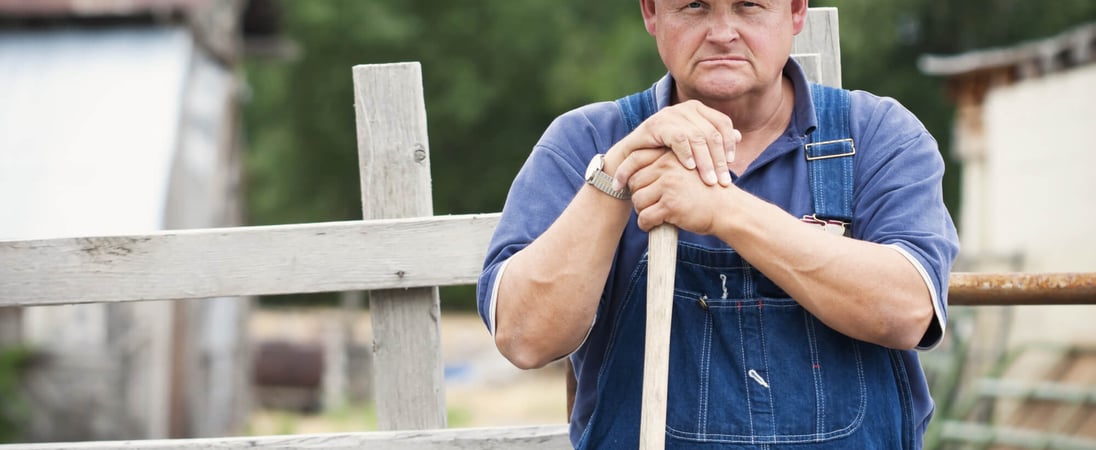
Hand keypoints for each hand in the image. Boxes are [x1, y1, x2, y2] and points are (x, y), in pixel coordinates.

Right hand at [608, 99, 741, 189]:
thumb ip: (713, 141)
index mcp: (698, 109)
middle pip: (712, 132)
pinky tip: (690, 169)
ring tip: (709, 181)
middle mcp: (686, 108)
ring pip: (697, 137)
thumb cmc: (664, 154)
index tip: (732, 164)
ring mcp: (670, 114)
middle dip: (719, 159)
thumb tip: (740, 136)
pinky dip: (686, 154)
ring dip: (705, 162)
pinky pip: (678, 138)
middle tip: (723, 181)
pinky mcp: (656, 125)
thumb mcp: (692, 148)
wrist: (631, 159)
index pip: (722, 123)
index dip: (730, 143)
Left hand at [627, 150, 734, 234]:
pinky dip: (646, 224)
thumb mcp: (687, 170)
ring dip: (642, 211)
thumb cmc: (706, 191)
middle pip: (634, 182)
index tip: (617, 185)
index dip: (622, 172)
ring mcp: (669, 186)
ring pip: (638, 200)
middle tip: (649, 205)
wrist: (727, 209)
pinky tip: (654, 225)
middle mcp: (668, 167)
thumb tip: (635, 172)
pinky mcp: (670, 205)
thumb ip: (665, 167)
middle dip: (638, 196)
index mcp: (671, 156)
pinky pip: (645, 217)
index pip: (635, 158)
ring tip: (654, 215)